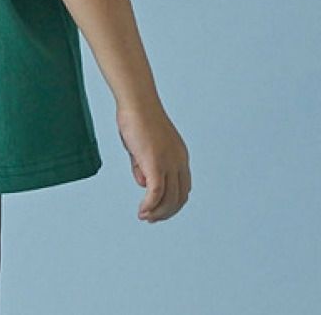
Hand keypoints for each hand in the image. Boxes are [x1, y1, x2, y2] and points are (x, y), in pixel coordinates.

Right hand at [116, 103, 190, 222]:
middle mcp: (179, 162)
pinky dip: (149, 206)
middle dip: (166, 212)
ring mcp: (169, 163)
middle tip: (151, 218)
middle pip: (179, 198)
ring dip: (157, 213)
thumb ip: (143, 166)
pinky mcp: (156, 164)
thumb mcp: (141, 146)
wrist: (136, 102)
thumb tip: (143, 184)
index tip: (158, 208)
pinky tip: (142, 211)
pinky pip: (155, 194)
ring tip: (145, 216)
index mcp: (180, 156)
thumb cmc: (136, 117)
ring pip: (168, 200)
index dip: (172, 202)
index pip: (183, 187)